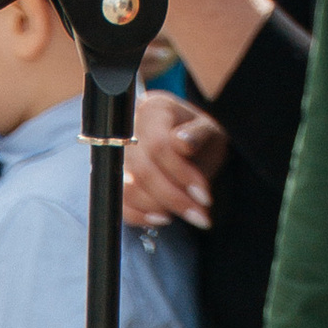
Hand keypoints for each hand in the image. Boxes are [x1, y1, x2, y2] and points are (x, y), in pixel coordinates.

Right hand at [124, 94, 224, 231]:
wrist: (194, 149)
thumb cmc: (202, 138)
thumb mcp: (210, 132)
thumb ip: (198, 135)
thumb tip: (181, 142)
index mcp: (154, 110)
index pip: (159, 146)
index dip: (181, 173)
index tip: (204, 195)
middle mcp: (130, 130)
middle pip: (143, 171)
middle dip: (173, 197)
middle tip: (199, 214)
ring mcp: (119, 157)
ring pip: (129, 189)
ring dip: (159, 208)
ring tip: (186, 213)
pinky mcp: (117, 180)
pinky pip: (120, 203)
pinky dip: (141, 216)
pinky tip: (164, 217)